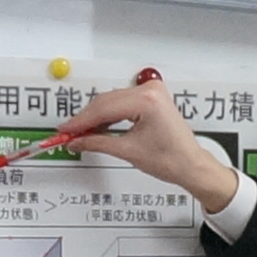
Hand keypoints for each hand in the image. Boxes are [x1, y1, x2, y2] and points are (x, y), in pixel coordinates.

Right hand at [36, 81, 239, 211]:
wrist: (191, 165)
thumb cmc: (172, 159)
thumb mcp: (128, 151)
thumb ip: (97, 142)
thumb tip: (77, 140)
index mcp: (147, 101)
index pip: (104, 108)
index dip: (81, 121)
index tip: (65, 129)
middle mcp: (150, 91)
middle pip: (106, 101)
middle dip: (86, 118)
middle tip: (69, 133)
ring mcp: (152, 92)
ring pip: (112, 100)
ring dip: (96, 115)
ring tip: (82, 132)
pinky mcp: (152, 97)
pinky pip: (122, 101)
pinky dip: (109, 113)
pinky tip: (98, 125)